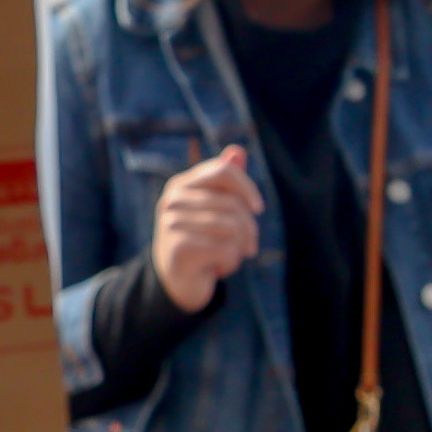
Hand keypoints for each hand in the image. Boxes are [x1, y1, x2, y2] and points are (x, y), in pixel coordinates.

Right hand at [149, 143, 259, 310]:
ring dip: (239, 249)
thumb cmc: (202, 240)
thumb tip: (238, 150)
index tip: (258, 208)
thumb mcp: (215, 209)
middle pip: (234, 205)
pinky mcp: (179, 247)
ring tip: (226, 256)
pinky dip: (230, 263)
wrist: (177, 280)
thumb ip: (226, 181)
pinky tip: (216, 267)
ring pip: (233, 228)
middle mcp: (173, 199)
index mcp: (182, 184)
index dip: (248, 188)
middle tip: (246, 247)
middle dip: (249, 230)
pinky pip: (226, 250)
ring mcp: (172, 222)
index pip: (223, 171)